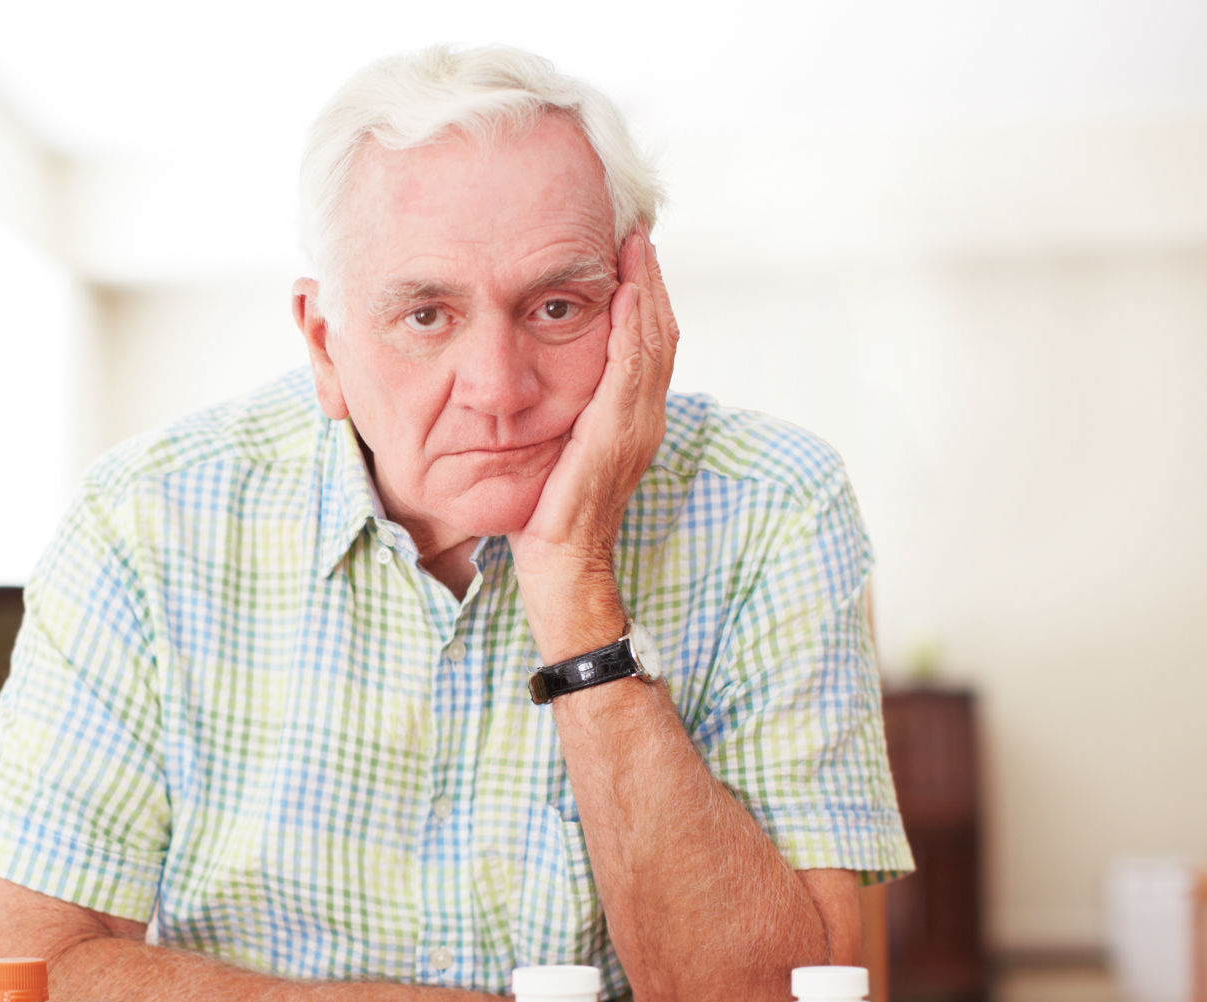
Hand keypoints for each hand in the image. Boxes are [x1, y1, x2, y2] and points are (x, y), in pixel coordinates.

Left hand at [509, 231, 678, 657]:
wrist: (562, 566)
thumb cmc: (553, 516)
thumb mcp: (561, 451)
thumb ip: (568, 414)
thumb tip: (547, 376)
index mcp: (634, 419)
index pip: (648, 343)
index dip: (646, 295)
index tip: (631, 250)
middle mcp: (644, 418)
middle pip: (659, 332)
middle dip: (651, 278)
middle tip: (639, 229)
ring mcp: (636, 427)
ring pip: (651, 342)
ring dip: (647, 289)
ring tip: (636, 245)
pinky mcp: (616, 436)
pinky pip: (631, 371)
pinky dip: (633, 328)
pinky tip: (626, 293)